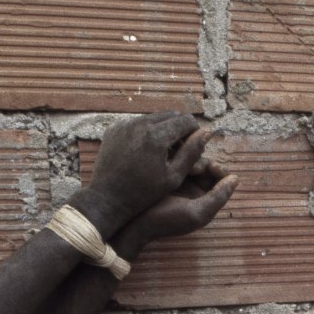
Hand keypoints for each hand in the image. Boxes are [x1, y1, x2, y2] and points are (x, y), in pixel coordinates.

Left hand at [72, 112, 209, 236]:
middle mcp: (140, 124)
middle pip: (171, 114)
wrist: (107, 199)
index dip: (195, 131)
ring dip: (164, 129)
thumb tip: (206, 133)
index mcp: (157, 136)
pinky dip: (146, 132)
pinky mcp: (114, 129)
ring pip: (154, 118)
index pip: (186, 120)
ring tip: (164, 151)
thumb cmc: (143, 193)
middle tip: (181, 148)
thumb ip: (191, 152)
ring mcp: (125, 125)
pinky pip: (137, 123)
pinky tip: (145, 152)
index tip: (194, 145)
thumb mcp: (174, 176)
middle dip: (180, 128)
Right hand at [110, 155, 238, 257]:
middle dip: (203, 162)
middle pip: (206, 167)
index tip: (211, 167)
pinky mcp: (162, 173)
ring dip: (189, 157)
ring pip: (190, 160)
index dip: (219, 170)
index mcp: (204, 200)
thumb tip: (235, 179)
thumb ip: (219, 197)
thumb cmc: (165, 220)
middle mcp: (192, 190)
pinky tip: (170, 154)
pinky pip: (175, 158)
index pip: (220, 179)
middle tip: (194, 165)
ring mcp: (177, 181)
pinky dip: (176, 154)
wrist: (131, 222)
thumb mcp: (197, 213)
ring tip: (182, 161)